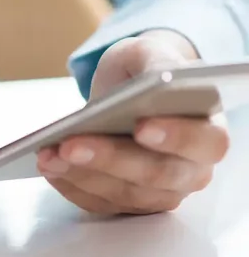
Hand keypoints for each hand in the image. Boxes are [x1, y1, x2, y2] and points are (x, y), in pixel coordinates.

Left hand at [37, 31, 228, 214]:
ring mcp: (160, 192)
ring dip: (81, 175)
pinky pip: (100, 203)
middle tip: (70, 144)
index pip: (205, 142)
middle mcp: (191, 170)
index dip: (176, 137)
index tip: (142, 127)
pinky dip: (71, 186)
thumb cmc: (143, 72)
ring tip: (47, 154)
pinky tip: (48, 166)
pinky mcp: (128, 202)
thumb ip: (158, 62)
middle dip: (108, 159)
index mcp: (209, 131)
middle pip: (155, 175)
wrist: (127, 90)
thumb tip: (158, 79)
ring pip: (123, 193)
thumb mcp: (149, 54)